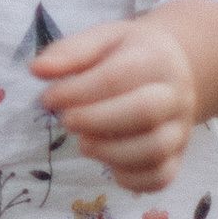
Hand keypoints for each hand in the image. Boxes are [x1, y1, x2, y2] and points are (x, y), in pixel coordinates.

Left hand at [30, 0, 217, 194]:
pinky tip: (106, 162)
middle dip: (96, 120)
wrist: (172, 72)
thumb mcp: (101, 39)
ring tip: (84, 142)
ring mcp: (181, 130)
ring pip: (154, 149)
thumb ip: (69, 52)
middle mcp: (177, 96)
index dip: (77, 91)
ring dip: (109, 152)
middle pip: (145, 112)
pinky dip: (130, 178)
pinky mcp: (177, 159)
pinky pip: (159, 177)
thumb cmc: (128, 55)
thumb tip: (36, 70)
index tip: (48, 98)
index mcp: (157, 59)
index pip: (118, 76)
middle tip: (66, 121)